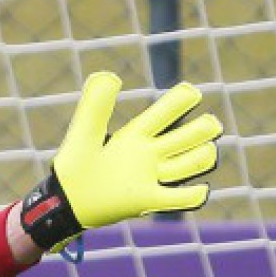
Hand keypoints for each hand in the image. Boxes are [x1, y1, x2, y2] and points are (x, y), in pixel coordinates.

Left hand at [18, 72, 224, 251]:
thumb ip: (95, 106)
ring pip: (191, 163)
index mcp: (135, 135)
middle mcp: (149, 154)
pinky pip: (180, 198)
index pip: (164, 112)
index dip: (181, 100)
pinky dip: (194, 195)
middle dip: (203, 129)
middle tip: (210, 124)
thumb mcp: (83, 133)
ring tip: (203, 152)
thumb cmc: (73, 166)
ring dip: (200, 158)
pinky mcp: (148, 201)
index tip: (191, 91)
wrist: (65, 202)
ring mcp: (151, 177)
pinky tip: (200, 190)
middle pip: (188, 137)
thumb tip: (108, 75)